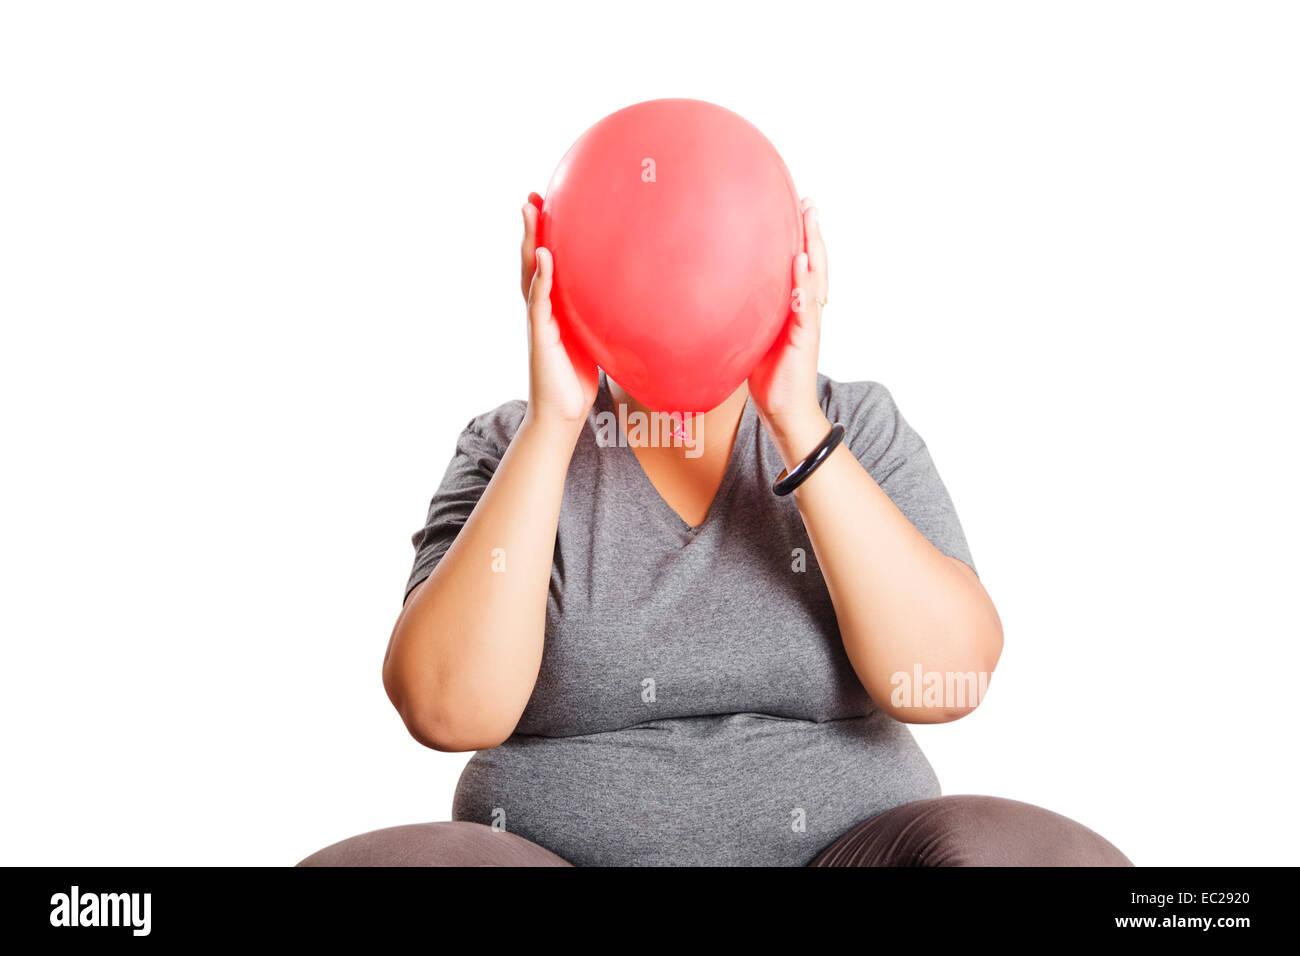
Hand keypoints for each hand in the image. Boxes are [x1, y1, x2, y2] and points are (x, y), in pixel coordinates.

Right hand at [520, 193, 597, 431]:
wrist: (564, 413)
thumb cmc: (581, 377)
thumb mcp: (596, 338)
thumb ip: (602, 314)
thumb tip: (631, 295)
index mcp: (555, 305)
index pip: (547, 262)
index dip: (545, 234)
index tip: (547, 202)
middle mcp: (542, 307)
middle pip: (533, 258)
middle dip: (531, 227)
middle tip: (531, 195)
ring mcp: (539, 319)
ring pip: (530, 272)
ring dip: (530, 241)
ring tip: (530, 211)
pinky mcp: (540, 335)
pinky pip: (538, 302)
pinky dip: (540, 278)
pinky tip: (544, 257)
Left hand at [748, 198, 830, 459]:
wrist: (782, 412)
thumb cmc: (766, 377)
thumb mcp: (749, 338)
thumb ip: (743, 315)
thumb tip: (712, 295)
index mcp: (793, 308)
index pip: (800, 266)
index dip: (800, 238)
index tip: (795, 207)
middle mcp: (805, 310)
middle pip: (814, 263)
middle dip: (812, 231)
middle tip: (809, 201)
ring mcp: (808, 322)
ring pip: (815, 276)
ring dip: (814, 245)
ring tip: (810, 217)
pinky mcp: (805, 337)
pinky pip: (806, 304)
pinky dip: (804, 281)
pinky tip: (801, 261)